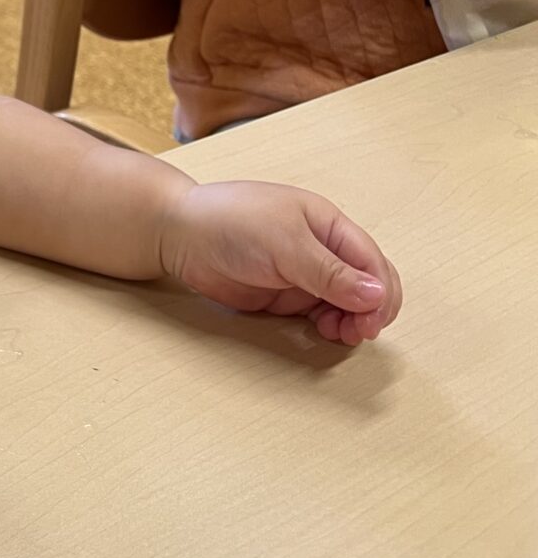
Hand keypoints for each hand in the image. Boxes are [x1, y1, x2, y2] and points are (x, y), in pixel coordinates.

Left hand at [157, 181, 402, 345]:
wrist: (176, 234)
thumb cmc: (228, 223)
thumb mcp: (284, 244)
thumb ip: (329, 272)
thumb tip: (376, 294)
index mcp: (329, 224)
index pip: (372, 261)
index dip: (380, 293)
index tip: (372, 321)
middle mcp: (321, 249)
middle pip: (365, 285)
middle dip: (370, 310)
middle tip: (358, 333)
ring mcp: (303, 273)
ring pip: (345, 303)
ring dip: (351, 321)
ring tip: (338, 334)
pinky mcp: (284, 294)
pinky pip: (319, 312)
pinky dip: (328, 325)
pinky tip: (324, 332)